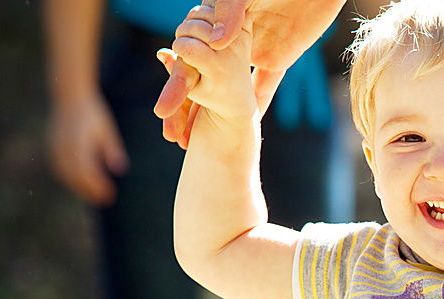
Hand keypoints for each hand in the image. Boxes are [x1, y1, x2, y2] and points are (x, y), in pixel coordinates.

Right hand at [47, 92, 128, 206]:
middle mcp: (64, 145)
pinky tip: (83, 187)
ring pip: (65, 174)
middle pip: (75, 175)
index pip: (86, 169)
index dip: (97, 185)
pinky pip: (59, 169)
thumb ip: (112, 149)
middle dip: (90, 190)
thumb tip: (119, 170)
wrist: (69, 98)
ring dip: (80, 188)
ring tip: (96, 197)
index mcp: (79, 140)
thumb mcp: (106, 130)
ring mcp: (55, 146)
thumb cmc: (93, 115)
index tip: (110, 194)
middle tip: (105, 200)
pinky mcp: (52, 148)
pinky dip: (70, 180)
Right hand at [154, 0, 345, 146]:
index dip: (176, 85)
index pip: (187, 58)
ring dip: (214, 113)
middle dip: (187, 109)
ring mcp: (252, 49)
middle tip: (175, 138)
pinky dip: (256, 105)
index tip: (164, 111)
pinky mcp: (279, 58)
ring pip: (231, 88)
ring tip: (196, 140)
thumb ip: (229, 11)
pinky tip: (244, 127)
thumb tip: (216, 42)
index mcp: (213, 18)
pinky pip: (266, 85)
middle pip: (202, 79)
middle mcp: (229, 38)